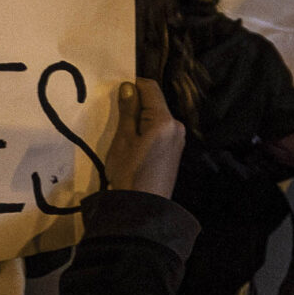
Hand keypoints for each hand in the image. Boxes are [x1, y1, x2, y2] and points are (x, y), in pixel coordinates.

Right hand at [102, 78, 186, 199]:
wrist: (144, 209)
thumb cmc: (130, 173)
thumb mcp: (123, 140)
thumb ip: (128, 111)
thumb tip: (128, 86)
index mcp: (164, 120)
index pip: (150, 88)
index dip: (133, 85)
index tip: (116, 94)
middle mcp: (176, 126)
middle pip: (155, 103)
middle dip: (136, 105)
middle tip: (116, 118)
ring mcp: (178, 139)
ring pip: (156, 118)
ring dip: (140, 119)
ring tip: (123, 135)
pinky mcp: (175, 151)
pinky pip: (160, 131)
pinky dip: (146, 131)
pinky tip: (133, 145)